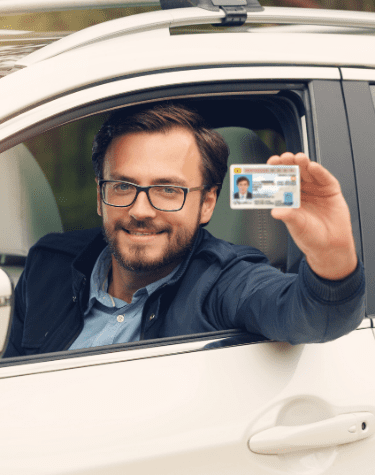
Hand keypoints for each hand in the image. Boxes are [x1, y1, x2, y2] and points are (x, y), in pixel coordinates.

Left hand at [267, 152, 357, 279]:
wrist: (331, 246)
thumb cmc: (311, 237)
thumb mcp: (297, 226)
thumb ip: (288, 216)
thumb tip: (275, 211)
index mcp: (290, 198)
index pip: (281, 180)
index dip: (276, 171)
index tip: (271, 163)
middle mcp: (302, 191)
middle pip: (294, 172)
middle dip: (289, 164)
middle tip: (284, 158)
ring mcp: (316, 189)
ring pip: (308, 172)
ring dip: (303, 164)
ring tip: (298, 159)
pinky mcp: (330, 189)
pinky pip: (324, 177)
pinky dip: (319, 171)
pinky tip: (313, 167)